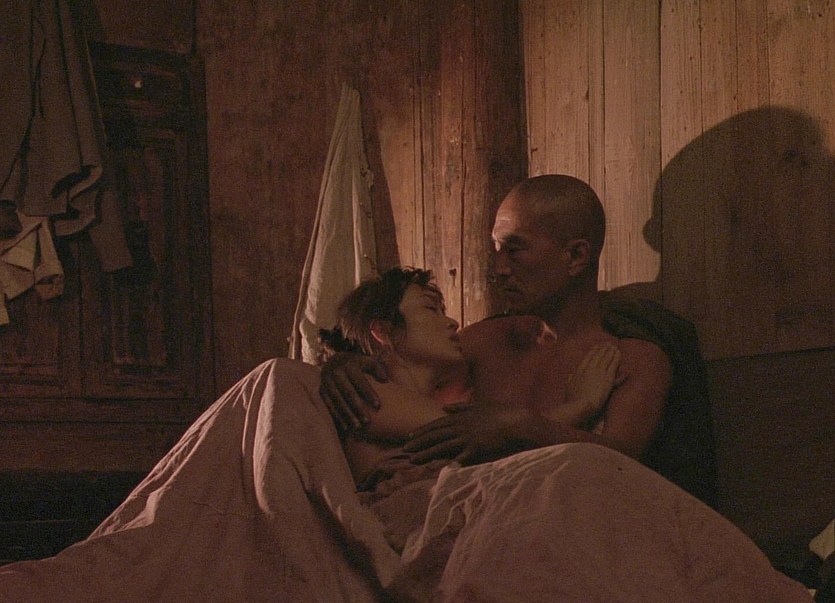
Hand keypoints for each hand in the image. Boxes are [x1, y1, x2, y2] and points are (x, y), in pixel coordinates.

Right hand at [319, 352, 387, 432]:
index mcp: (349, 365)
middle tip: (367, 421)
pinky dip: (337, 416)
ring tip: (358, 427)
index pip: (360, 381)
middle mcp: (336, 373)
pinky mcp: (322, 391)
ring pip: (338, 401)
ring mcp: (327, 382)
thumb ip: (377, 369)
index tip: (378, 406)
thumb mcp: (368, 361)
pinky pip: (329, 405)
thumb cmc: (358, 365)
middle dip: (358, 408)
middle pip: (348, 393)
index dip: (369, 393)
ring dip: (348, 415)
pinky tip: (346, 427)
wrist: (334, 362)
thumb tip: (384, 379)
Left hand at [403, 403, 540, 464]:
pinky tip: (437, 470)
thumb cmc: (501, 413)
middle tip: (405, 449)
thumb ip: (461, 407)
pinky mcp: (476, 449)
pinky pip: (460, 458)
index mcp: (461, 417)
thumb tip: (445, 408)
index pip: (437, 424)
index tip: (410, 436)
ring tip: (413, 459)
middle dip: (419, 442)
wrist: (518, 422)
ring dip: (426, 453)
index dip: (422, 431)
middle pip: (435, 435)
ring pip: (442, 447)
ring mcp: (467, 438)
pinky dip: (449, 464)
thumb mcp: (479, 406)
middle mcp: (461, 427)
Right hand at [566, 342, 620, 414]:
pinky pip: (613, 364)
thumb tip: (570, 375)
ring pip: (606, 358)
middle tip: (608, 343)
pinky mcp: (608, 377)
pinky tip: (619, 353)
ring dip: (610, 351)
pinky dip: (616, 357)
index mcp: (579, 370)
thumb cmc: (574, 400)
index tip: (598, 346)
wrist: (581, 405)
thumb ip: (570, 380)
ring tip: (614, 346)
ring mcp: (598, 372)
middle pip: (598, 355)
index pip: (588, 357)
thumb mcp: (569, 388)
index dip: (594, 350)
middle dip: (603, 348)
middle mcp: (589, 368)